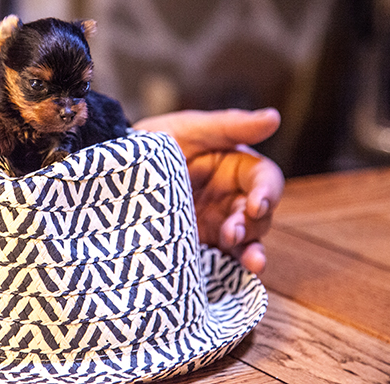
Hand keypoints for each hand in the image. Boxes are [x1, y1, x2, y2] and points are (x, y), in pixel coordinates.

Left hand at [134, 108, 284, 273]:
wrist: (115, 169)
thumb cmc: (156, 141)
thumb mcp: (190, 130)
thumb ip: (230, 125)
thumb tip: (274, 117)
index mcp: (236, 167)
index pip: (264, 180)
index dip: (267, 192)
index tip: (256, 203)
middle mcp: (231, 197)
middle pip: (259, 215)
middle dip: (253, 225)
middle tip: (235, 231)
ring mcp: (217, 223)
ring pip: (247, 240)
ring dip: (251, 250)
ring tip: (251, 260)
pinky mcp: (199, 243)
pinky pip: (222, 258)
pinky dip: (234, 267)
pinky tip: (241, 272)